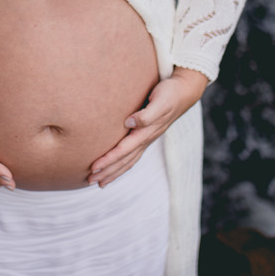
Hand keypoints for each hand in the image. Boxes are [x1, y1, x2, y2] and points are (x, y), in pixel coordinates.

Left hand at [87, 67, 208, 187]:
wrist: (184, 92)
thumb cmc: (170, 94)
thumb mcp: (159, 101)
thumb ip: (146, 114)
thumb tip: (129, 123)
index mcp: (146, 132)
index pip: (123, 150)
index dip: (108, 160)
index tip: (93, 168)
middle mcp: (146, 139)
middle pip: (124, 161)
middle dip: (107, 172)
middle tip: (90, 181)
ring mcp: (147, 139)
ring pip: (129, 161)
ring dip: (114, 172)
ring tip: (100, 183)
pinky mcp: (146, 136)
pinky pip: (133, 156)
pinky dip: (123, 165)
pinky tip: (116, 169)